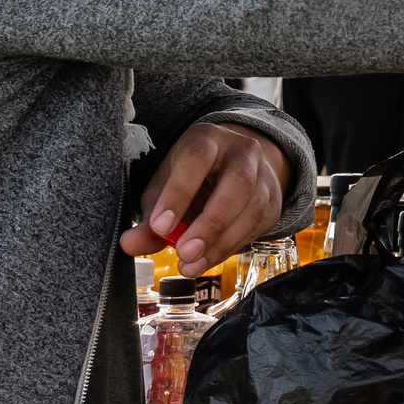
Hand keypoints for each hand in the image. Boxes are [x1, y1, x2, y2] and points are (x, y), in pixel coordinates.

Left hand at [119, 121, 295, 274]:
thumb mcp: (165, 188)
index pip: (196, 158)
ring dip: (220, 242)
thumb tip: (130, 243)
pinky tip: (207, 259)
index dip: (178, 192)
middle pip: (237, 183)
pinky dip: (230, 247)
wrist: (233, 168)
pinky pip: (257, 227)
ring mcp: (263, 175)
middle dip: (210, 223)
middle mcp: (242, 151)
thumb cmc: (191, 178)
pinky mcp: (273, 201)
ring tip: (191, 265)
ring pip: (252, 208)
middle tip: (184, 253)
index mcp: (207, 139)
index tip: (160, 227)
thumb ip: (149, 218)